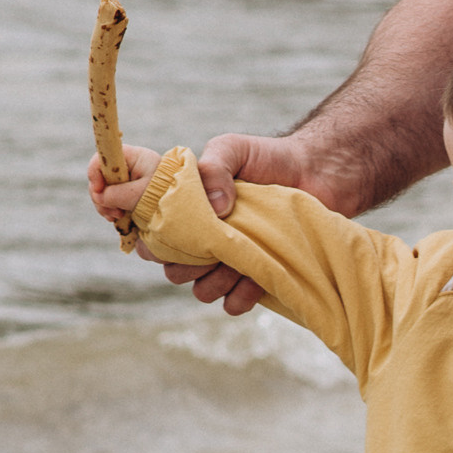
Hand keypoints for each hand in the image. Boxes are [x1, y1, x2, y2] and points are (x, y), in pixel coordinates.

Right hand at [87, 128, 315, 309]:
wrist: (319, 176)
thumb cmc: (270, 159)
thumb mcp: (233, 150)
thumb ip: (213, 167)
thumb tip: (213, 206)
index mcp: (182, 208)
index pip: (141, 226)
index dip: (133, 224)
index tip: (135, 217)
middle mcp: (197, 238)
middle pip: (165, 264)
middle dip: (180, 257)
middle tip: (207, 240)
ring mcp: (223, 261)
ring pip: (195, 287)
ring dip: (212, 277)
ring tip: (240, 256)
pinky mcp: (250, 279)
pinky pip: (230, 303)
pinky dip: (240, 294)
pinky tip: (256, 275)